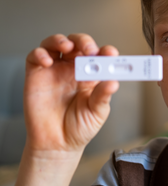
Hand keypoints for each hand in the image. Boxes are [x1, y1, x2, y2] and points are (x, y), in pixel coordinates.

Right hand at [24, 34, 118, 155]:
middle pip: (78, 44)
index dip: (106, 51)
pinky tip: (47, 61)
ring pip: (56, 44)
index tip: (111, 53)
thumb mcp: (96, 113)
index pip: (100, 56)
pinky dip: (40, 53)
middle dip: (85, 42)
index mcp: (92, 76)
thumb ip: (103, 97)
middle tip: (90, 50)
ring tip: (68, 47)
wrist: (56, 145)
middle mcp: (74, 69)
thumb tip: (113, 82)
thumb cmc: (79, 127)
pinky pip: (35, 56)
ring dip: (62, 40)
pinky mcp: (36, 75)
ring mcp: (55, 70)